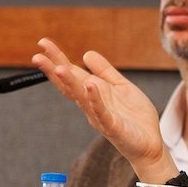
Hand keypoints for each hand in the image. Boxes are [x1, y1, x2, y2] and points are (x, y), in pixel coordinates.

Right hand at [32, 38, 173, 179]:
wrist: (150, 143)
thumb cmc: (134, 117)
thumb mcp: (120, 86)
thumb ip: (105, 71)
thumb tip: (86, 53)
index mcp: (92, 93)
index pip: (71, 74)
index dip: (57, 59)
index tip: (43, 43)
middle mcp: (91, 105)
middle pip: (69, 85)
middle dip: (53, 70)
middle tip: (36, 56)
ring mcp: (100, 116)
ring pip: (81, 98)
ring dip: (70, 83)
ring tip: (59, 68)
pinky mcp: (113, 127)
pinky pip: (102, 112)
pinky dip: (95, 99)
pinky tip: (90, 85)